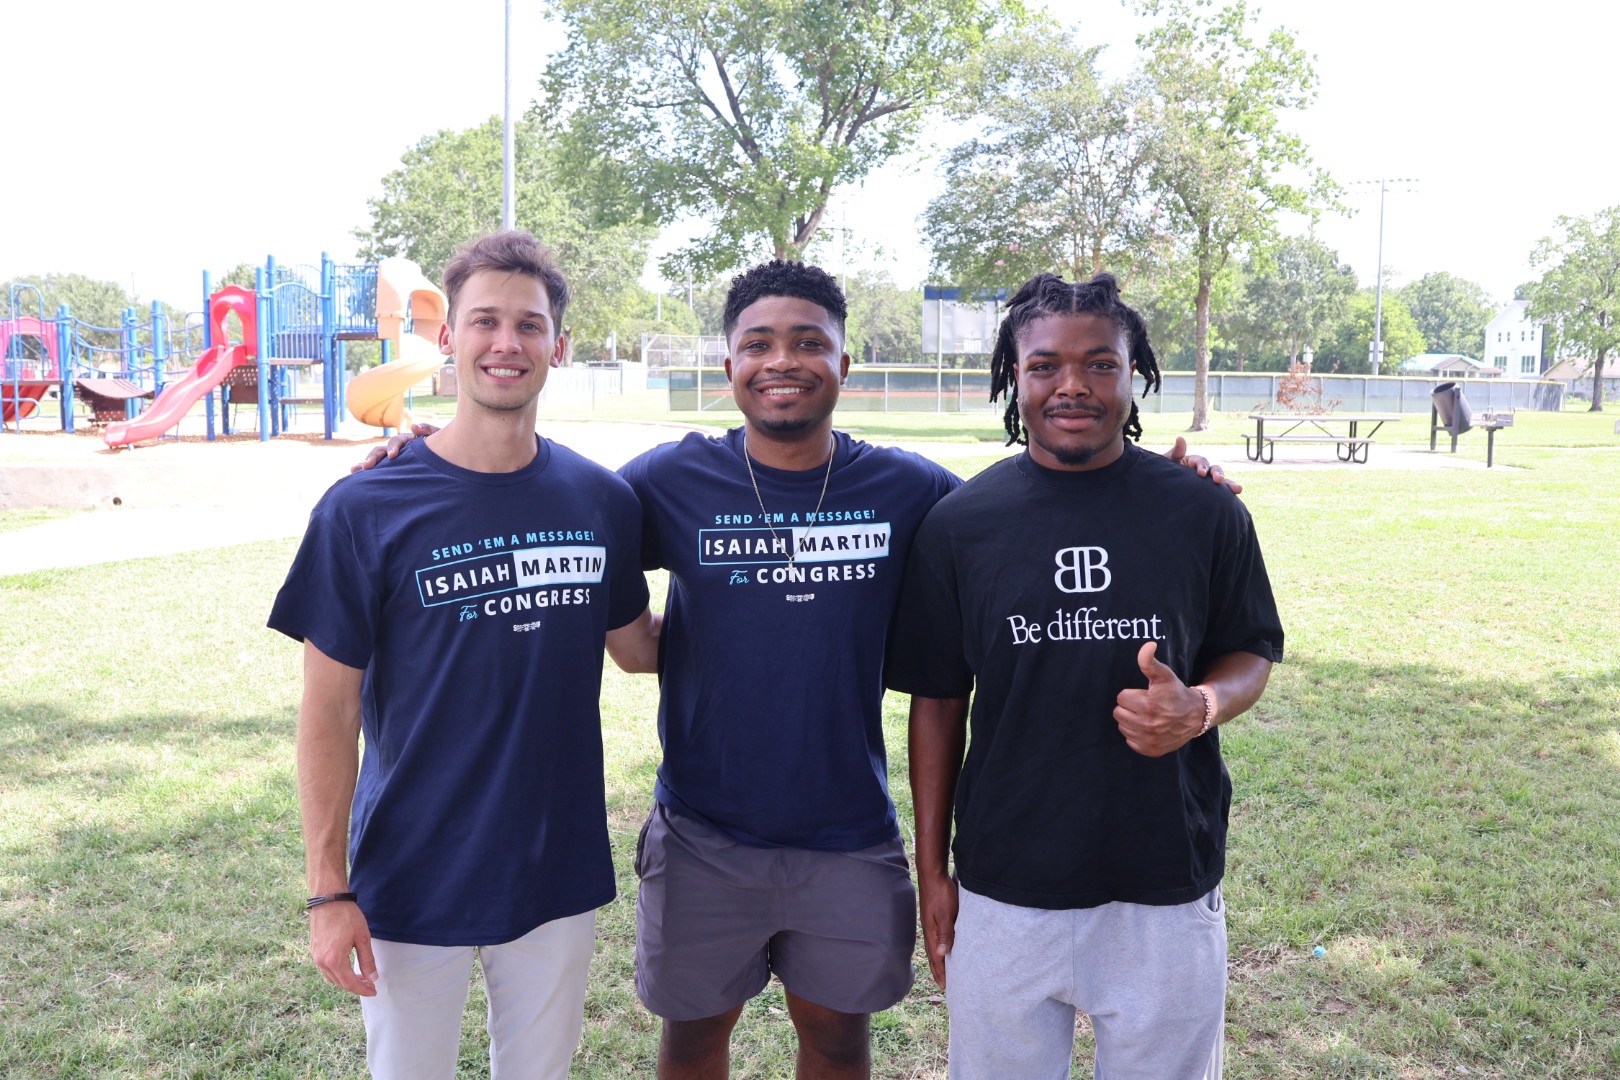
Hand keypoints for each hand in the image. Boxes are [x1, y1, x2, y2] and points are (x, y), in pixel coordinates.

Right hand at [309, 900, 377, 995]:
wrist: (328, 899)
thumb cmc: (347, 916)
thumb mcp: (362, 938)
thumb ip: (367, 960)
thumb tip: (372, 977)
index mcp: (334, 960)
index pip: (349, 983)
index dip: (362, 989)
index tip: (373, 991)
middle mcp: (322, 962)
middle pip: (339, 983)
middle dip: (356, 986)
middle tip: (370, 985)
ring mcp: (316, 957)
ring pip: (331, 978)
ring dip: (346, 981)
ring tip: (361, 978)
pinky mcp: (314, 951)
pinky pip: (326, 969)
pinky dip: (337, 973)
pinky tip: (348, 969)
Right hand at [349, 422, 440, 472]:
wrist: (446, 458)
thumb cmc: (443, 447)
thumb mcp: (438, 436)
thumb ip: (428, 429)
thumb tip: (413, 427)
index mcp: (407, 440)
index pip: (397, 442)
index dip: (393, 447)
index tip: (392, 456)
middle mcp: (397, 448)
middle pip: (381, 450)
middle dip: (373, 457)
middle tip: (366, 467)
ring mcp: (393, 458)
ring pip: (376, 459)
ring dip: (366, 463)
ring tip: (354, 470)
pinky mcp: (392, 468)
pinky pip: (378, 470)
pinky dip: (369, 473)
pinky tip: (356, 476)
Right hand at [917, 871, 958, 989]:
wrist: (932, 873)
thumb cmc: (941, 893)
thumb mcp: (946, 914)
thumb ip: (945, 933)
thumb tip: (942, 954)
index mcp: (932, 933)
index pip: (937, 958)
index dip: (941, 972)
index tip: (946, 987)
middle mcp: (930, 931)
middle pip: (934, 955)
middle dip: (939, 971)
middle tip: (944, 985)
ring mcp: (931, 924)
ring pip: (935, 947)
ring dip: (939, 961)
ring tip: (943, 971)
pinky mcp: (934, 917)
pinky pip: (937, 939)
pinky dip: (940, 948)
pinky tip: (944, 947)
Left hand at [1113, 642, 1204, 757]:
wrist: (1195, 715)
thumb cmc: (1176, 692)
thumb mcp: (1164, 675)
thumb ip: (1149, 661)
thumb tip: (1148, 645)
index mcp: (1147, 705)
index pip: (1121, 698)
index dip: (1132, 694)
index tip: (1145, 695)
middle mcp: (1147, 725)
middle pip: (1118, 713)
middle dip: (1130, 707)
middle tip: (1145, 705)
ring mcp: (1148, 740)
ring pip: (1123, 727)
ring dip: (1131, 721)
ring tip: (1147, 716)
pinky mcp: (1151, 750)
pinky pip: (1130, 741)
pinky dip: (1136, 735)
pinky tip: (1148, 728)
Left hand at [1164, 436, 1241, 494]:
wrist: (1160, 491)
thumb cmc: (1162, 474)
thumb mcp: (1166, 463)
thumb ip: (1175, 452)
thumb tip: (1181, 438)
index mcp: (1193, 462)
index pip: (1201, 461)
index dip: (1202, 466)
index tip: (1200, 474)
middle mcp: (1202, 471)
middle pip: (1214, 469)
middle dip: (1218, 474)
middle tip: (1219, 480)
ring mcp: (1206, 482)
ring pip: (1221, 481)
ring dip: (1229, 484)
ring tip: (1238, 489)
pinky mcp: (1209, 493)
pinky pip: (1220, 494)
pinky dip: (1228, 495)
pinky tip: (1235, 499)